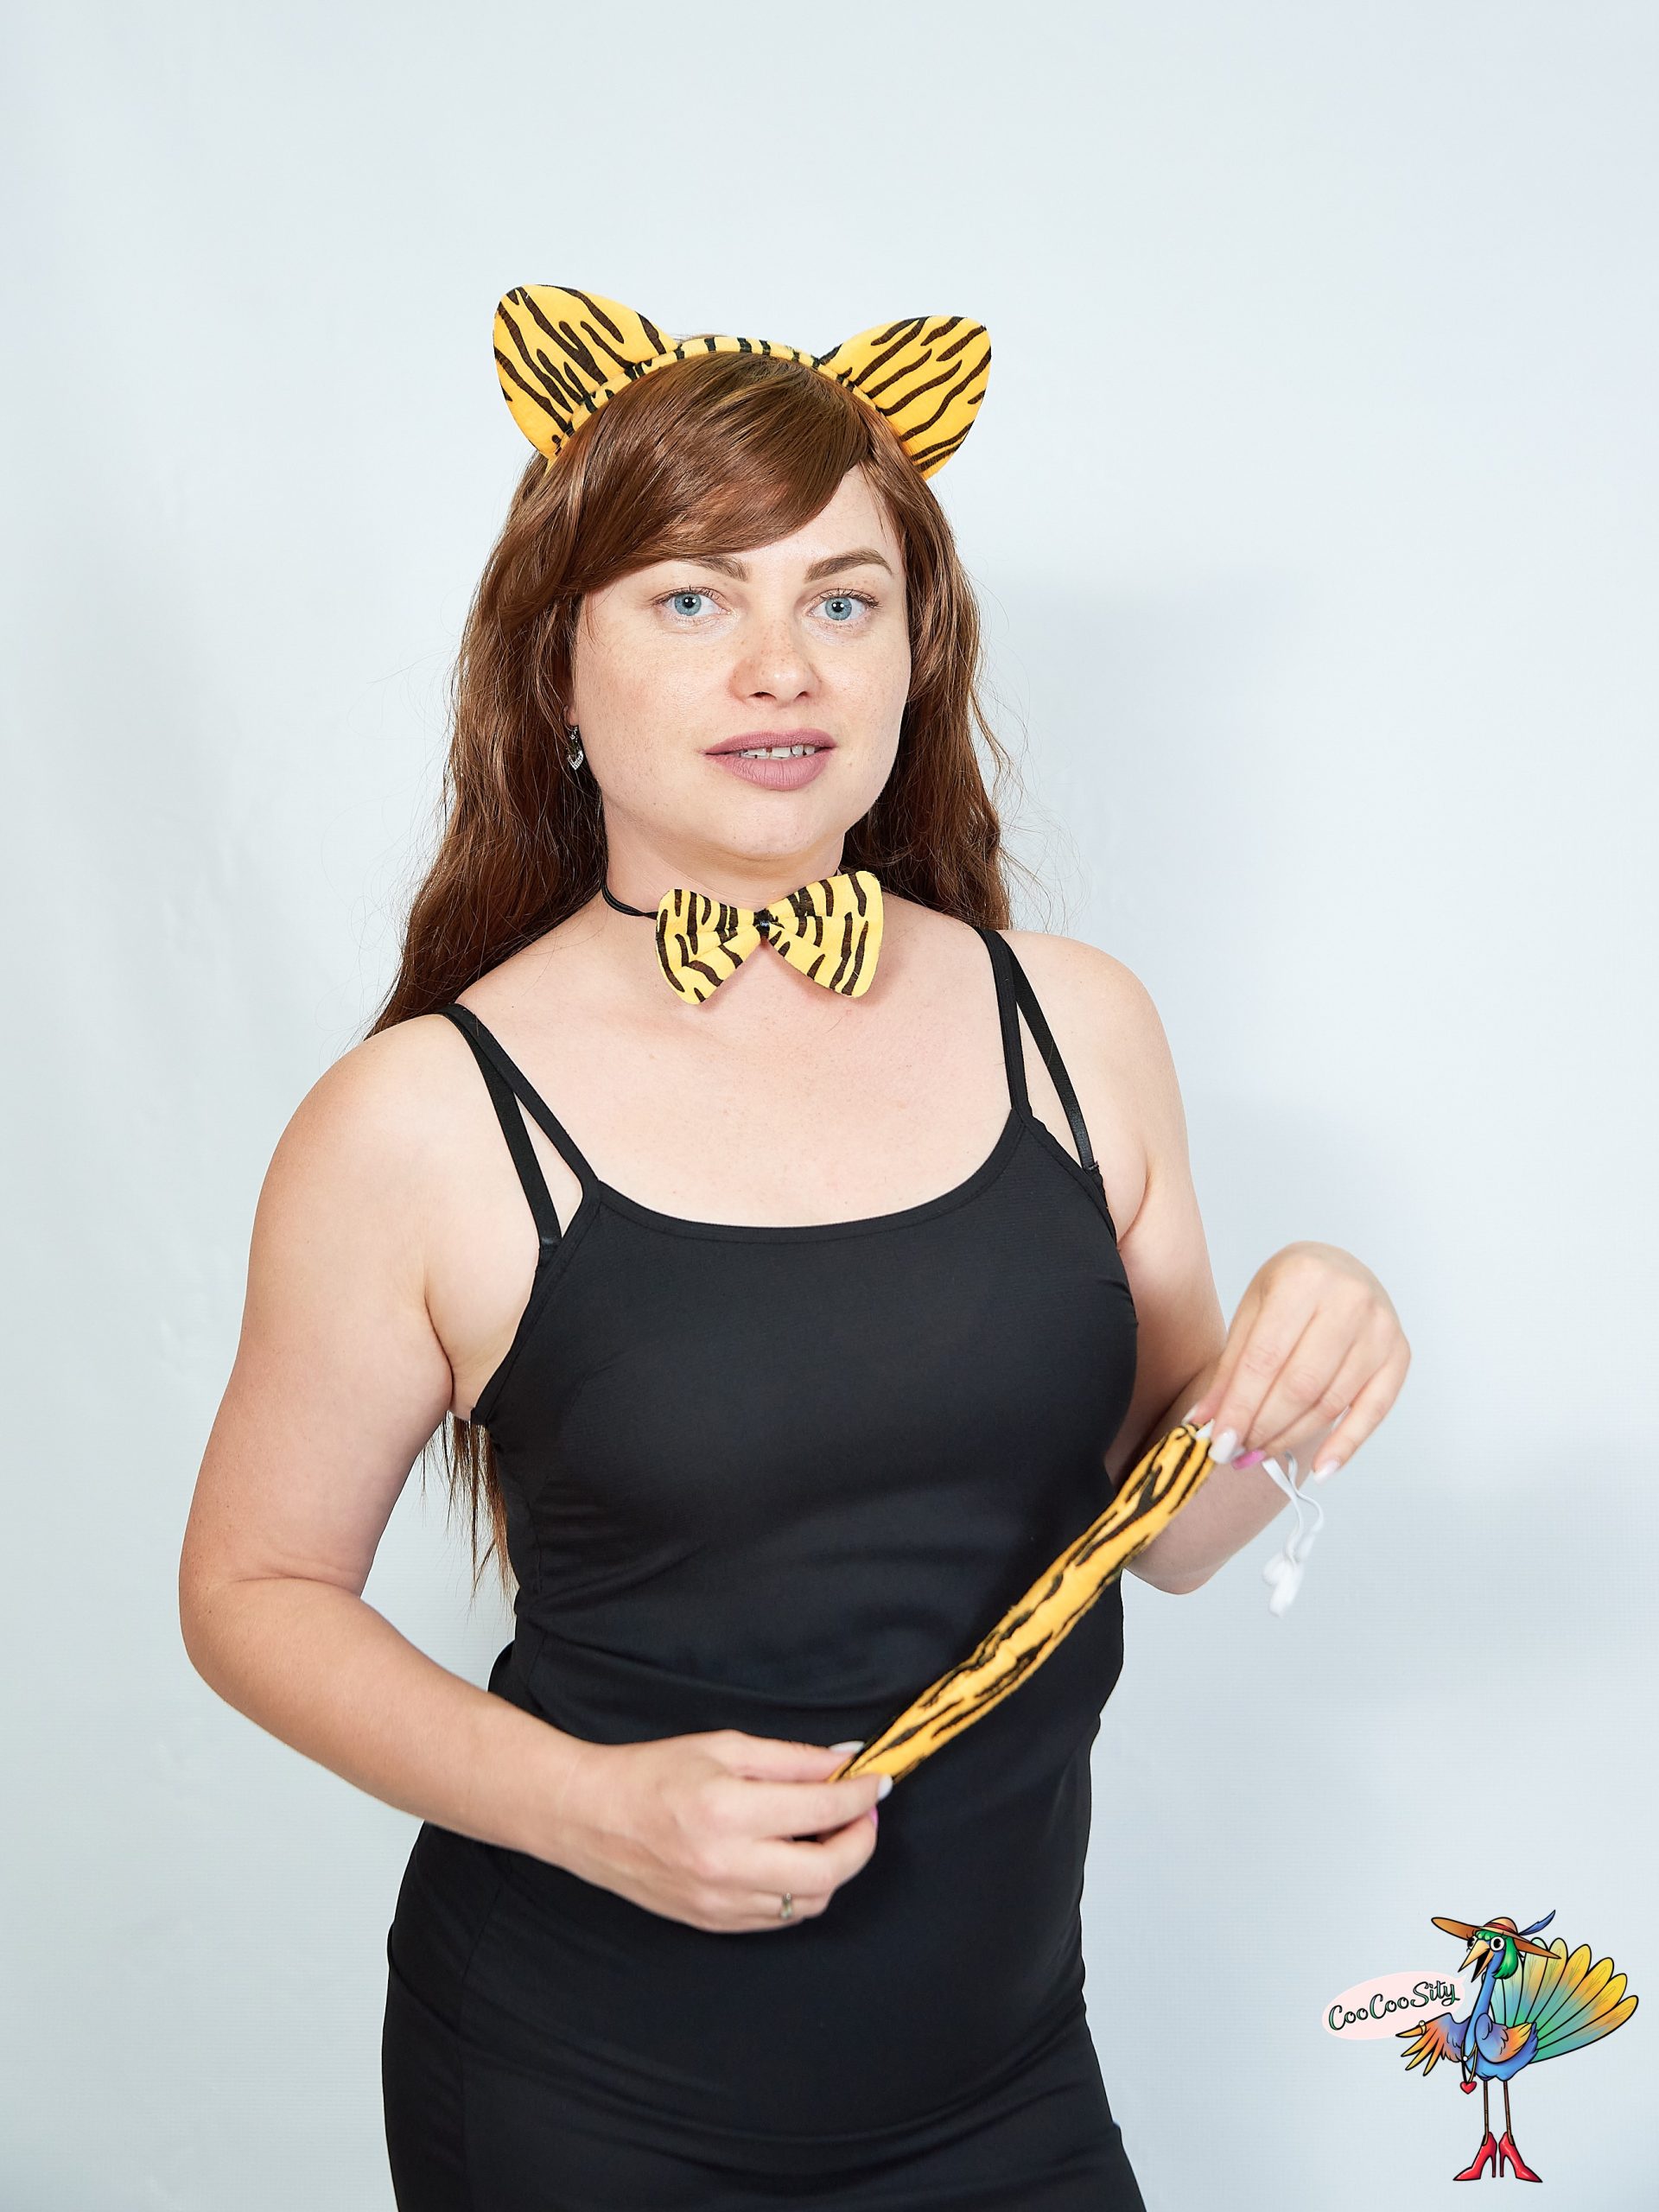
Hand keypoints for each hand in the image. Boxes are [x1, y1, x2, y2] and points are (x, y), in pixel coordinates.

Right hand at [550, 1729, 885, 1932]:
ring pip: (809, 1902)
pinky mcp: (713, 1923)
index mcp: (728, 1810)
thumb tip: (847, 1759)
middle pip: (828, 1872)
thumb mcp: (724, 1748)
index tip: (879, 1781)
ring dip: (834, 1869)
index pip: (821, 1810)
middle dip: (861, 1841)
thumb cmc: (653, 1772)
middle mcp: (727, 1865)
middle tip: (864, 1813)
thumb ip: (791, 1760)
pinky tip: (795, 1858)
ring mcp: (719, 1903)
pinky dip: (800, 1890)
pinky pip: (778, 1917)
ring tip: (829, 1833)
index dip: (861, 1795)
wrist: (590, 1817)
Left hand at [1181, 1241, 1408, 1481]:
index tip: (1217, 1441)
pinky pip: (1373, 1411)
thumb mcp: (1252, 1310)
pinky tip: (1320, 1470)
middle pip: (1299, 1386)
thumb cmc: (1292, 1287)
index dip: (1239, 1406)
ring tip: (1258, 1455)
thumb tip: (1205, 1423)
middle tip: (1234, 1452)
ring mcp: (1381, 1329)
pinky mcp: (1399, 1355)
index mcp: (1304, 1278)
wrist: (1341, 1266)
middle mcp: (1349, 1300)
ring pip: (1330, 1403)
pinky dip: (1346, 1446)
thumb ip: (1231, 1366)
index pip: (1264, 1359)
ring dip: (1291, 1438)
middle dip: (1262, 1427)